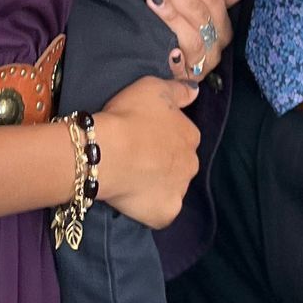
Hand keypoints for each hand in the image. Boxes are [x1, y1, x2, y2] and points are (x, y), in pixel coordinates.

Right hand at [90, 74, 201, 228]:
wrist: (107, 152)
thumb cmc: (129, 116)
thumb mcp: (153, 88)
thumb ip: (178, 90)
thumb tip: (195, 92)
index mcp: (190, 136)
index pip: (183, 137)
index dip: (163, 137)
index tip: (143, 135)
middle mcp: (191, 164)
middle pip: (180, 164)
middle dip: (164, 163)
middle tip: (138, 158)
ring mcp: (179, 191)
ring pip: (172, 188)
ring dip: (158, 185)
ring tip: (133, 178)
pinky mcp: (165, 214)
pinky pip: (161, 212)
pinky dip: (151, 208)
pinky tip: (135, 199)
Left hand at [138, 0, 245, 81]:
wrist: (163, 72)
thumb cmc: (182, 36)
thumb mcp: (199, 13)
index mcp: (222, 29)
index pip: (214, 0)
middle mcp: (215, 48)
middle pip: (201, 16)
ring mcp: (199, 66)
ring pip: (192, 38)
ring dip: (171, 15)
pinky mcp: (182, 80)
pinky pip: (179, 67)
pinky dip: (172, 55)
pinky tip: (161, 41)